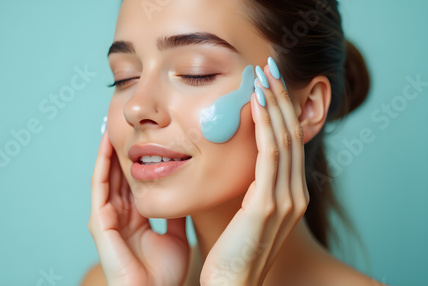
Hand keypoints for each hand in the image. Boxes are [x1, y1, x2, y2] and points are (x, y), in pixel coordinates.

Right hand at [88, 133, 189, 285]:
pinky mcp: (99, 221)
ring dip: (109, 149)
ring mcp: (106, 217)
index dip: (139, 159)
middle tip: (129, 122)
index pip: (134, 182)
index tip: (148, 137)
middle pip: (119, 173)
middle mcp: (118, 214)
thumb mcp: (177, 236)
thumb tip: (189, 197)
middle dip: (123, 149)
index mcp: (135, 218)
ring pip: (107, 174)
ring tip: (115, 122)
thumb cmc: (164, 273)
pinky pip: (99, 185)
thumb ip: (179, 217)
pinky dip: (102, 162)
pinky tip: (107, 142)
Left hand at [200, 61, 309, 284]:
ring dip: (274, 104)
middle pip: (292, 134)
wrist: (231, 284)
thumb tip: (235, 157)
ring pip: (284, 139)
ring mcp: (286, 199)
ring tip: (263, 75)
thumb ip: (248, 185)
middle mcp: (295, 194)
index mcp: (290, 195)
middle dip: (281, 98)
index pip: (288, 142)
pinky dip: (266, 126)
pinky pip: (270, 155)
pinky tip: (257, 104)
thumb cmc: (230, 249)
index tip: (268, 84)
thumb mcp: (244, 211)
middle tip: (269, 67)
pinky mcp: (269, 205)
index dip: (281, 110)